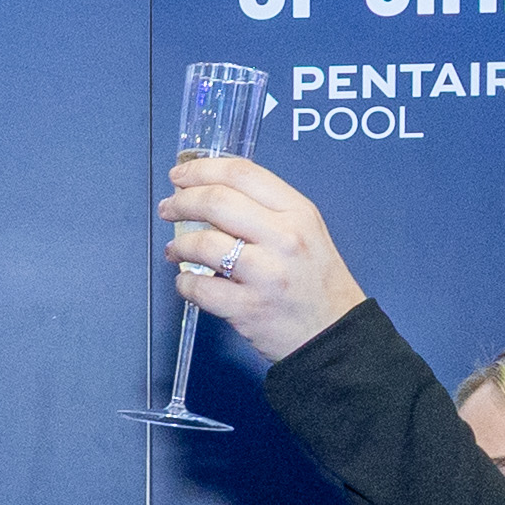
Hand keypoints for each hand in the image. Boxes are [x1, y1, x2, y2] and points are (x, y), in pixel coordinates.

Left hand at [164, 147, 361, 364]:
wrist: (335, 335)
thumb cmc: (316, 283)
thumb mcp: (306, 231)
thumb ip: (266, 209)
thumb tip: (211, 193)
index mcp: (298, 212)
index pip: (241, 174)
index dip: (201, 169)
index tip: (180, 175)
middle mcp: (284, 238)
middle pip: (217, 201)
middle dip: (182, 202)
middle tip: (169, 208)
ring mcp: (266, 274)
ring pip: (203, 244)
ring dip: (178, 244)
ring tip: (174, 249)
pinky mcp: (249, 308)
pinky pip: (200, 288)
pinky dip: (184, 284)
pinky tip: (187, 281)